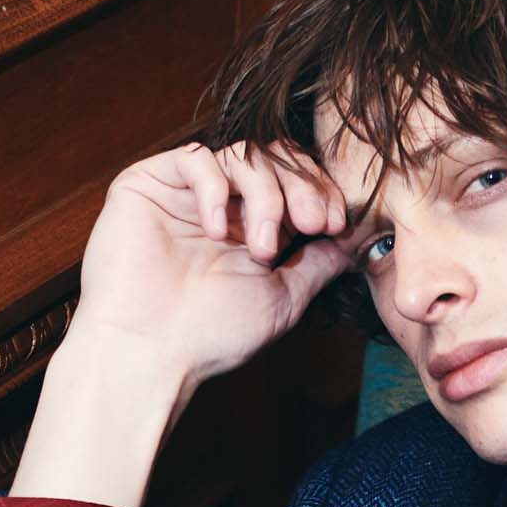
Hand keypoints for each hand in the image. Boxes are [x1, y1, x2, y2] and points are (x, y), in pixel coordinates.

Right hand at [72, 138, 358, 388]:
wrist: (150, 352)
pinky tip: (216, 231)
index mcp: (253, 226)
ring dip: (265, 196)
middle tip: (312, 223)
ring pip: (242, 155)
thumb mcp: (283, 298)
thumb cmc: (212, 335)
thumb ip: (318, 264)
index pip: (296, 181)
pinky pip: (196, 157)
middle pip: (274, 158)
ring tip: (262, 248)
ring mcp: (187, 191)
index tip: (336, 223)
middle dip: (302, 187)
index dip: (322, 191)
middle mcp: (222, 203)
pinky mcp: (149, 182)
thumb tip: (357, 237)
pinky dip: (215, 189)